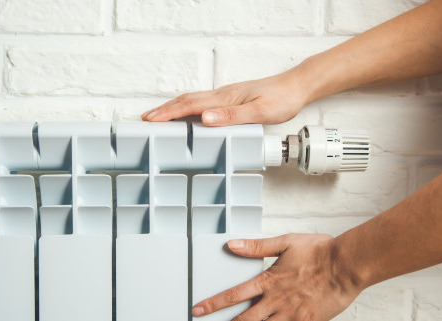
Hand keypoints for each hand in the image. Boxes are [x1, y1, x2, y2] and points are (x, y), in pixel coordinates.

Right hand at [141, 70, 310, 125]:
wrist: (296, 87)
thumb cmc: (281, 99)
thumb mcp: (259, 111)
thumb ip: (232, 116)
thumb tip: (205, 118)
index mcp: (224, 99)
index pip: (190, 106)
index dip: (168, 113)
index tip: (150, 120)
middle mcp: (222, 95)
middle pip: (186, 101)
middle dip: (164, 110)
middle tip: (145, 119)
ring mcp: (225, 96)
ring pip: (192, 101)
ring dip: (173, 108)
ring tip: (159, 117)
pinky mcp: (231, 99)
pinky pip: (202, 103)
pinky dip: (187, 108)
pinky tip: (188, 114)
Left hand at [192, 234, 362, 320]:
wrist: (347, 265)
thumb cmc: (320, 252)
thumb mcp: (285, 243)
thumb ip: (256, 246)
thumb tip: (232, 245)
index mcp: (269, 281)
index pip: (234, 295)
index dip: (213, 304)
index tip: (199, 309)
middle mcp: (276, 301)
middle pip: (244, 320)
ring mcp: (291, 315)